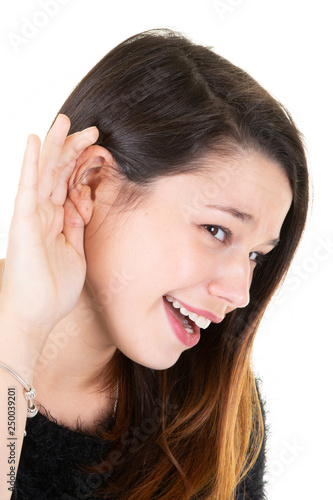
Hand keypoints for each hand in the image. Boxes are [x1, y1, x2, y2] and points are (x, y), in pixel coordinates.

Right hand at [0, 114, 98, 351]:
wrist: (35, 315)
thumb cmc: (53, 289)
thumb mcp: (75, 253)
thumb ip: (76, 227)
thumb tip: (82, 205)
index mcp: (56, 221)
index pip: (68, 184)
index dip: (82, 164)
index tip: (98, 146)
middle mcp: (43, 213)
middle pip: (58, 172)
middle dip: (74, 148)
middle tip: (91, 128)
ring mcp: (32, 215)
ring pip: (45, 172)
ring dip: (55, 145)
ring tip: (65, 120)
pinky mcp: (23, 221)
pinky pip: (28, 187)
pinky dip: (32, 163)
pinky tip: (36, 140)